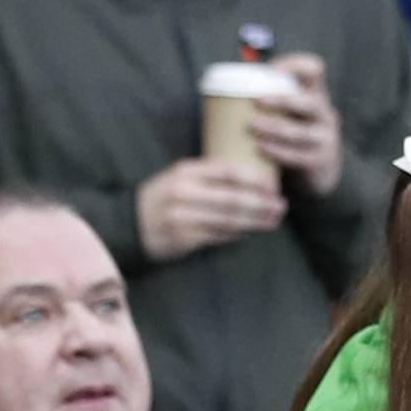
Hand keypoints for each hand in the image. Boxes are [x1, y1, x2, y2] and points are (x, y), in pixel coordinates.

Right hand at [136, 159, 284, 263]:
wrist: (129, 224)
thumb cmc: (162, 199)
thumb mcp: (180, 178)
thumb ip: (207, 176)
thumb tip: (247, 178)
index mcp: (186, 171)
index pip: (227, 171)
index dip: (254, 178)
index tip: (273, 183)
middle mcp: (184, 192)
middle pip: (232, 198)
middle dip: (260, 203)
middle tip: (281, 206)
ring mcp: (184, 217)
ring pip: (228, 219)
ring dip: (254, 221)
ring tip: (273, 220)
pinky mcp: (184, 239)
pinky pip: (218, 236)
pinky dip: (238, 234)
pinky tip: (252, 232)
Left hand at [250, 53, 344, 197]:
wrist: (320, 173)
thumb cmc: (294, 136)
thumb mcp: (290, 113)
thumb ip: (272, 101)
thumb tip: (225, 92)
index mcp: (316, 95)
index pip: (314, 70)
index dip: (294, 66)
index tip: (270, 72)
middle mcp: (325, 114)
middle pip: (311, 101)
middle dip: (283, 100)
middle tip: (257, 101)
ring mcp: (325, 139)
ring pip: (301, 132)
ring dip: (275, 128)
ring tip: (252, 125)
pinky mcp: (320, 161)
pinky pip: (299, 156)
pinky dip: (279, 152)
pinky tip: (262, 148)